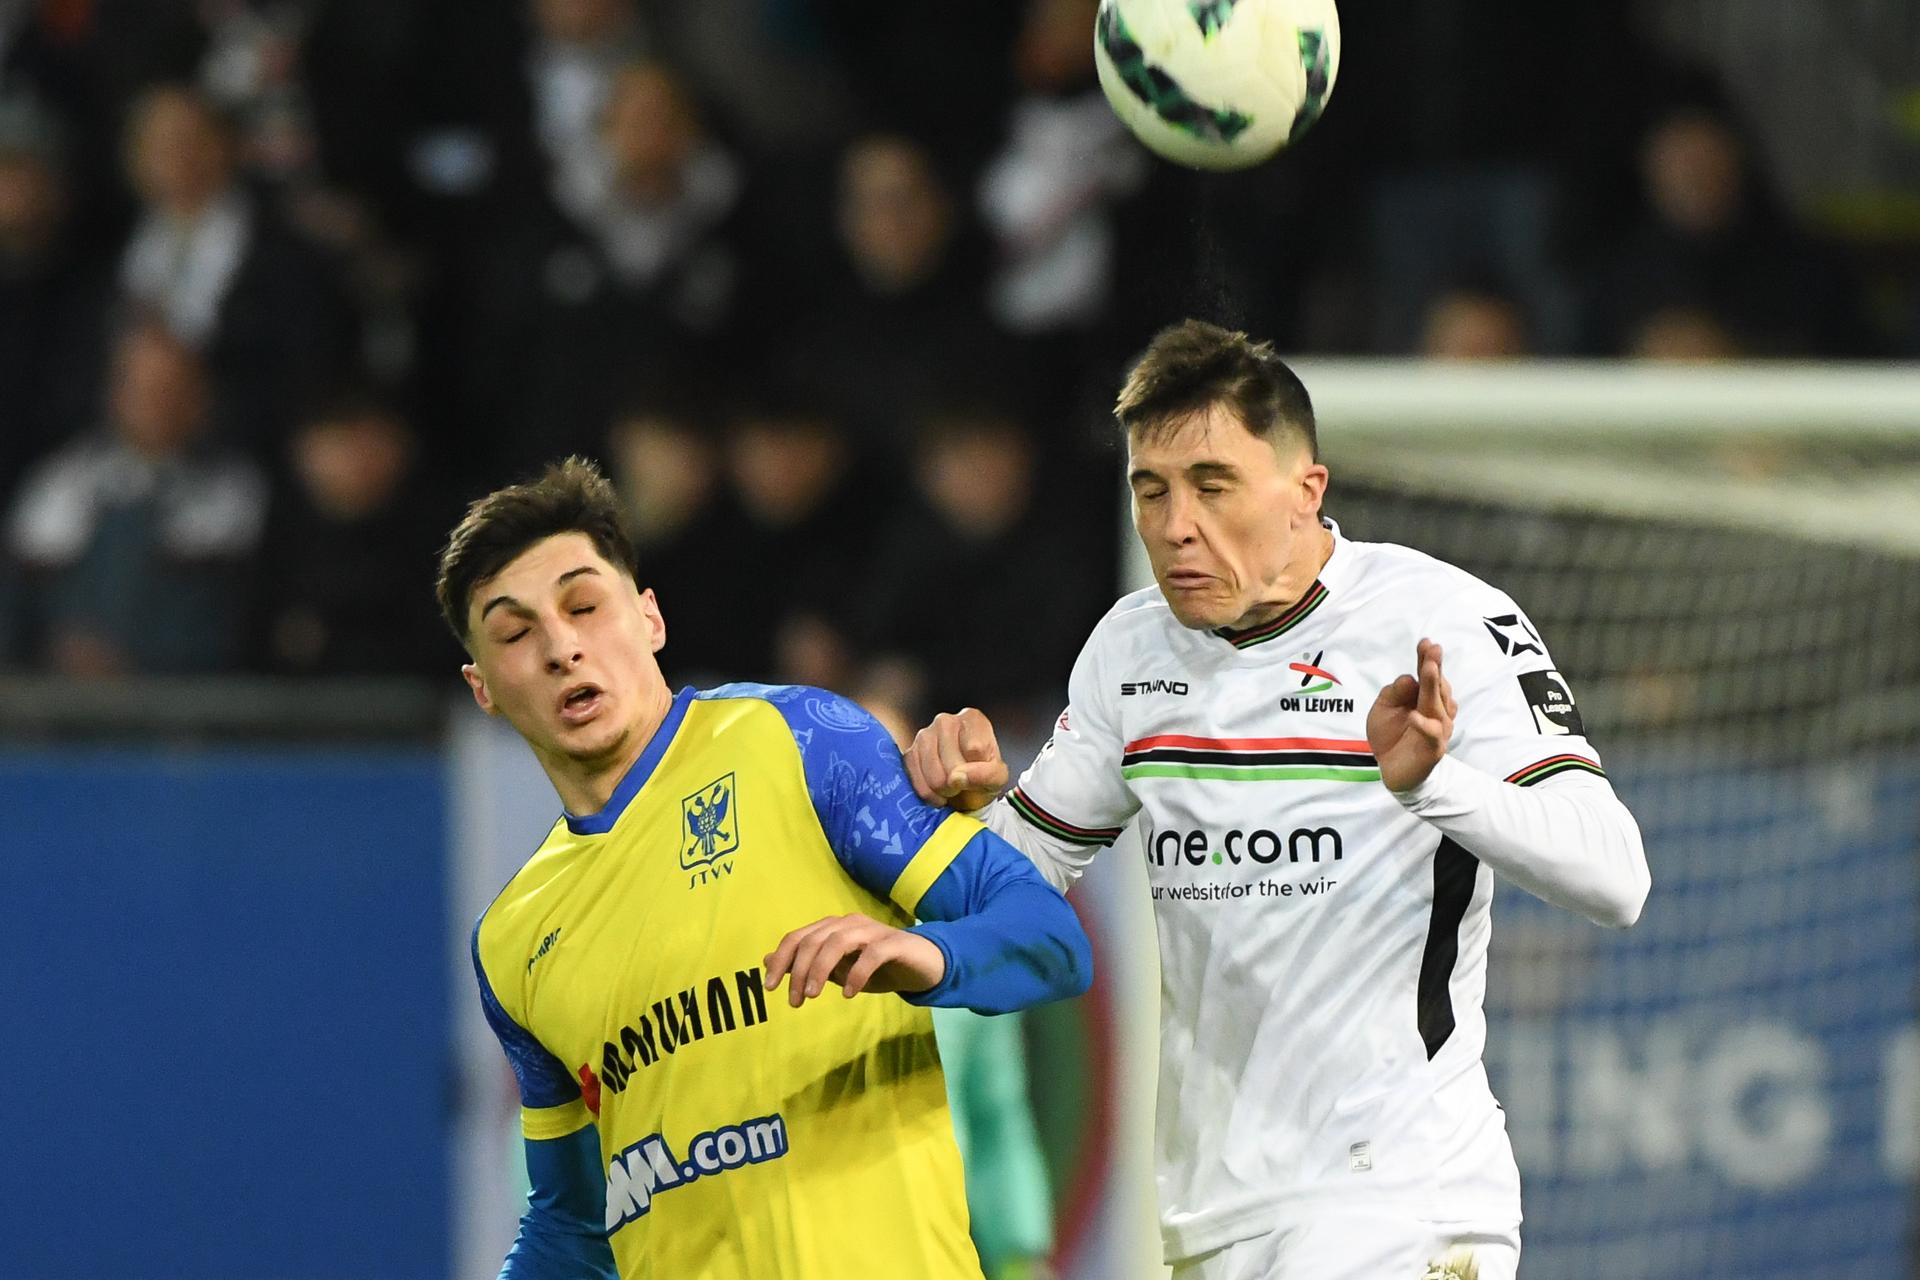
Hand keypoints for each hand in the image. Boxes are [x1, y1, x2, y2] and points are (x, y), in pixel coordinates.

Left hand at [764, 914, 946, 1006]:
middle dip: (798, 970)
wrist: (923, 966)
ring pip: (838, 941)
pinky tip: (850, 993)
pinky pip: (872, 954)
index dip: (781, 960)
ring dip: (820, 969)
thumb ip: (806, 964)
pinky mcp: (895, 943)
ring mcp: (873, 931)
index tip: (770, 987)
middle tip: (795, 1001)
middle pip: (814, 939)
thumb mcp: (838, 970)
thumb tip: (767, 961)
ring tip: (813, 995)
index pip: (798, 937)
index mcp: (834, 927)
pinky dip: (857, 973)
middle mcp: (850, 923)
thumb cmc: (879, 968)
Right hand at [905, 708, 1009, 811]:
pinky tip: (937, 791)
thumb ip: (986, 775)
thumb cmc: (983, 776)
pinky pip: (918, 781)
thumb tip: (957, 777)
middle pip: (953, 765)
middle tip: (964, 784)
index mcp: (972, 719)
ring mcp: (924, 735)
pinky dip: (929, 794)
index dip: (979, 769)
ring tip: (951, 787)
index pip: (975, 749)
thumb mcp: (998, 777)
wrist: (965, 788)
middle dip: (960, 784)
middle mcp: (945, 721)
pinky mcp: (910, 753)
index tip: (980, 771)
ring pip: (935, 776)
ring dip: (944, 791)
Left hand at [1366, 638, 1458, 792]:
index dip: (1426, 659)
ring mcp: (1438, 728)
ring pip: (1438, 706)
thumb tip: (1409, 678)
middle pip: (1436, 686)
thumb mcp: (1383, 708)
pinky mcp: (1433, 748)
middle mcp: (1436, 710)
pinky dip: (1424, 725)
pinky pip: (1431, 735)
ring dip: (1433, 687)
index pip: (1427, 674)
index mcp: (1424, 697)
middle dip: (1434, 666)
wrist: (1393, 769)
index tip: (1426, 642)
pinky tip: (1414, 716)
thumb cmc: (1390, 734)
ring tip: (1428, 669)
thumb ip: (1394, 693)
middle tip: (1433, 650)